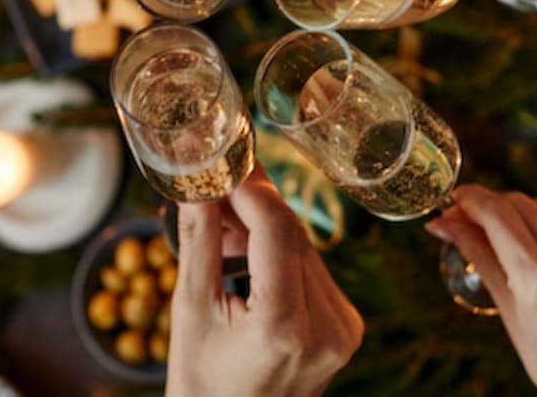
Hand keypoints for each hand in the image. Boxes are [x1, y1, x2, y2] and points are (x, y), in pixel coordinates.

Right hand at [168, 167, 362, 396]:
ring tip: (221, 222)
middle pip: (294, 235)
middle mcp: (328, 329)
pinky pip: (314, 270)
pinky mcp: (346, 329)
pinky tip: (247, 248)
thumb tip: (200, 179)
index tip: (226, 162)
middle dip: (253, 204)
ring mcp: (344, 331)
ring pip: (306, 247)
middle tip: (215, 182)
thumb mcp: (190, 309)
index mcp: (285, 327)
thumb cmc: (202, 382)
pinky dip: (281, 252)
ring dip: (266, 226)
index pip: (279, 230)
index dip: (252, 188)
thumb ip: (200, 238)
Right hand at [425, 186, 536, 396]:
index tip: (455, 200)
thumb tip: (442, 223)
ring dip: (522, 212)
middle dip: (490, 206)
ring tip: (513, 237)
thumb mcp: (507, 310)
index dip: (470, 199)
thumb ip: (477, 256)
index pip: (496, 213)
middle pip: (518, 203)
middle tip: (473, 219)